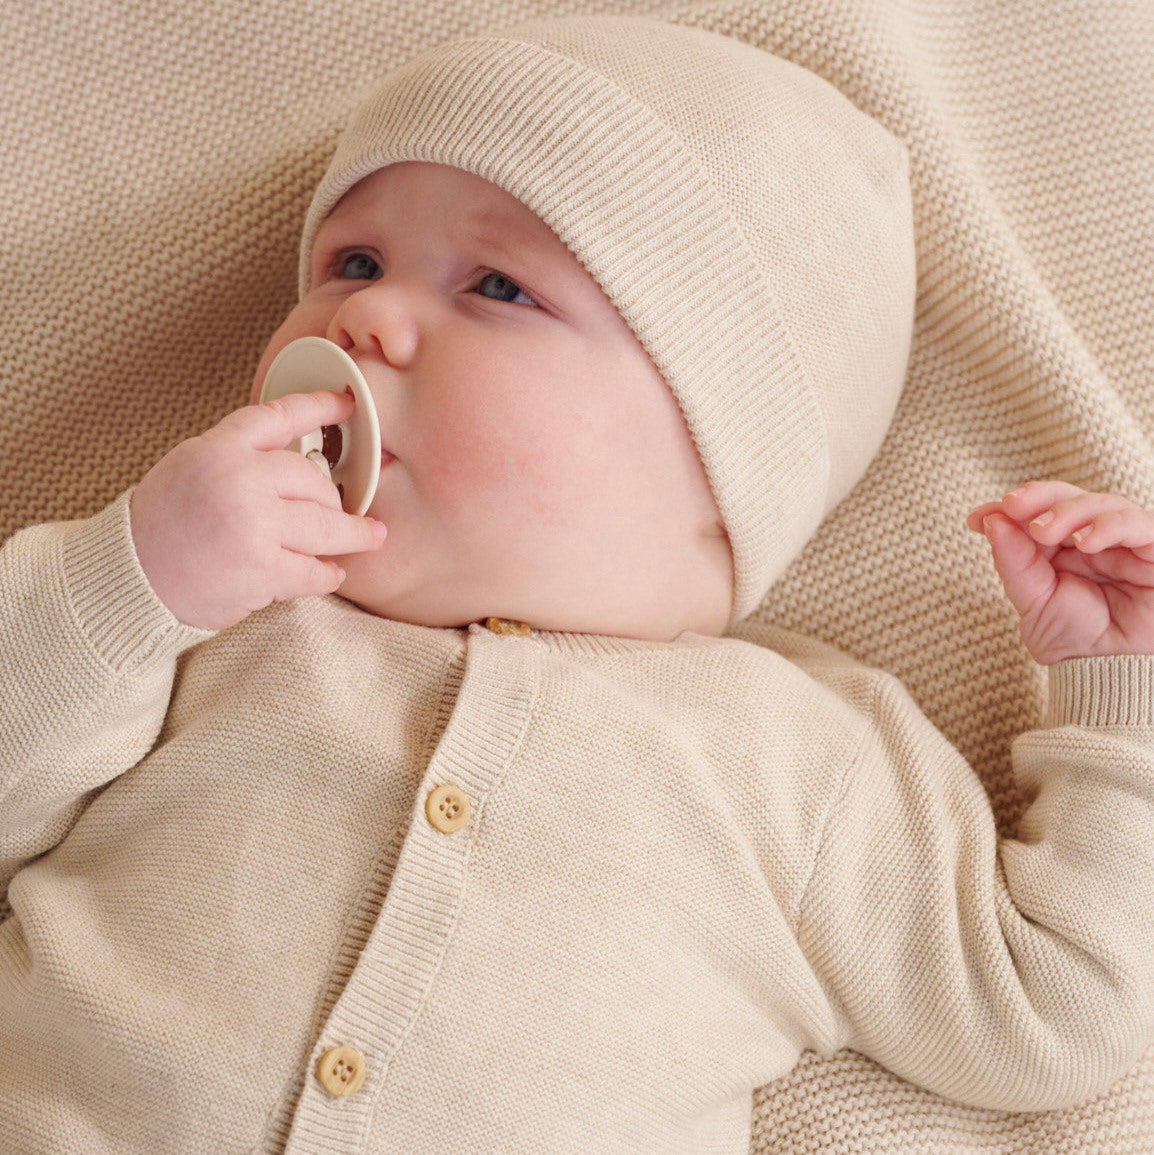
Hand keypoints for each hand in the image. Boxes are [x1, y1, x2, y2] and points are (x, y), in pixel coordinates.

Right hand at [131, 390, 385, 630]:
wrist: (128, 580)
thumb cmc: (160, 528)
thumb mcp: (189, 468)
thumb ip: (237, 458)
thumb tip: (297, 459)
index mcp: (219, 449)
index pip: (279, 415)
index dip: (319, 406)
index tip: (348, 403)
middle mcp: (239, 479)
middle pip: (314, 479)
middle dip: (335, 499)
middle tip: (350, 511)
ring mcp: (253, 524)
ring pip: (326, 525)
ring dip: (353, 534)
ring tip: (371, 535)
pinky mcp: (262, 569)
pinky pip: (314, 570)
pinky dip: (327, 574)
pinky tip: (332, 572)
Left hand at [967, 480, 1153, 662]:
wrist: (1108, 672)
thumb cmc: (1073, 637)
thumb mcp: (1032, 599)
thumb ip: (1014, 561)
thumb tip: (990, 520)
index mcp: (1060, 545)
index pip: (1040, 510)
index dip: (1011, 506)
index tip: (977, 518)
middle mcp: (1094, 537)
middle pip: (1070, 498)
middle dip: (1040, 499)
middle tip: (1012, 508)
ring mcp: (1127, 542)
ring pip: (1104, 504)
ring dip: (1070, 512)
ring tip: (1044, 531)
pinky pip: (1140, 525)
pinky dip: (1111, 526)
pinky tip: (1085, 540)